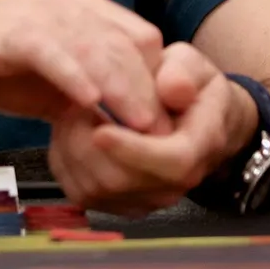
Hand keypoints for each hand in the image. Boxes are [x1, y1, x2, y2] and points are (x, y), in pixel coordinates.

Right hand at [0, 0, 167, 131]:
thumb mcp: (54, 82)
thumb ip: (92, 92)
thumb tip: (135, 125)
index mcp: (84, 12)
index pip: (141, 39)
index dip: (160, 79)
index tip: (169, 120)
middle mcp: (68, 6)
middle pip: (126, 44)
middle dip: (149, 89)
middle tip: (163, 132)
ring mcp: (39, 15)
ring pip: (95, 47)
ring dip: (122, 87)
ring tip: (139, 123)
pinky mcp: (9, 32)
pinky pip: (49, 50)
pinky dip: (72, 73)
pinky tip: (88, 99)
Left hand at [47, 42, 257, 216]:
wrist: (185, 115)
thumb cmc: (185, 84)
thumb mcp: (190, 63)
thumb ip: (183, 71)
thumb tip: (174, 90)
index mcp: (203, 144)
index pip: (173, 162)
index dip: (134, 151)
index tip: (100, 131)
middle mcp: (178, 183)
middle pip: (124, 180)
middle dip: (88, 143)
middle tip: (72, 105)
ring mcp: (148, 199)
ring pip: (97, 189)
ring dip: (73, 149)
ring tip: (71, 112)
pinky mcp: (120, 205)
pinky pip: (83, 192)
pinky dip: (66, 162)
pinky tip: (70, 132)